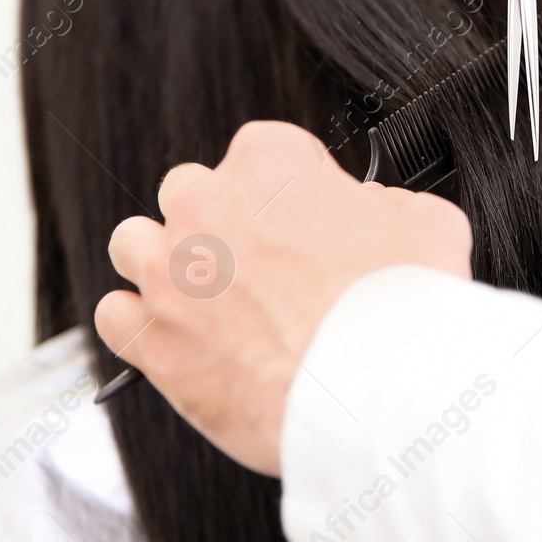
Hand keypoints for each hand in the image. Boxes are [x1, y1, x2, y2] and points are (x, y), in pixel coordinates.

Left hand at [93, 121, 472, 475]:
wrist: (376, 391)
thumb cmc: (401, 306)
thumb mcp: (427, 222)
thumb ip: (385, 205)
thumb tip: (370, 214)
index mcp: (268, 164)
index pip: (262, 150)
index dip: (287, 189)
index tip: (302, 221)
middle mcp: (207, 206)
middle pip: (188, 190)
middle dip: (216, 221)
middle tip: (256, 264)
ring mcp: (172, 273)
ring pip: (132, 242)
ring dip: (161, 262)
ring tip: (200, 294)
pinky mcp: (153, 341)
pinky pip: (114, 315)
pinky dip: (137, 324)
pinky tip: (172, 339)